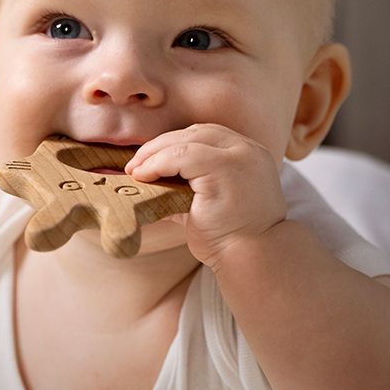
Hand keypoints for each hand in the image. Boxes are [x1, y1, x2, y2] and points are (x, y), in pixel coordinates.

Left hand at [123, 125, 285, 267]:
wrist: (253, 257)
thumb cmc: (233, 237)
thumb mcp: (211, 203)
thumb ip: (188, 187)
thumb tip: (151, 183)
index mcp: (250, 155)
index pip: (208, 136)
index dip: (175, 143)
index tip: (151, 160)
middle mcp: (248, 150)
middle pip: (197, 133)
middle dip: (161, 145)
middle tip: (135, 164)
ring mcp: (239, 157)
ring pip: (187, 140)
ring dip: (155, 152)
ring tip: (135, 170)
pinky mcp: (224, 170)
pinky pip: (182, 156)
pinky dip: (158, 163)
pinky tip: (143, 176)